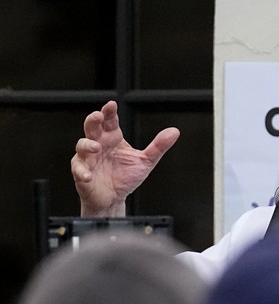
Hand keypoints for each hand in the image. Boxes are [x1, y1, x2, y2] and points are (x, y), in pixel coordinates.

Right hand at [70, 101, 179, 216]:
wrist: (115, 198)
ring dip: (87, 145)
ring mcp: (88, 158)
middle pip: (92, 127)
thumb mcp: (146, 161)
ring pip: (82, 145)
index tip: (112, 105)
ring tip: (97, 147)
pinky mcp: (82, 173)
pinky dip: (82, 171)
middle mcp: (99, 144)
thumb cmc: (126, 177)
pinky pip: (78, 169)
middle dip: (93, 120)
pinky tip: (88, 175)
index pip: (110, 120)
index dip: (109, 111)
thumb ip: (158, 146)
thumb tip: (175, 131)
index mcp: (113, 137)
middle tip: (98, 116)